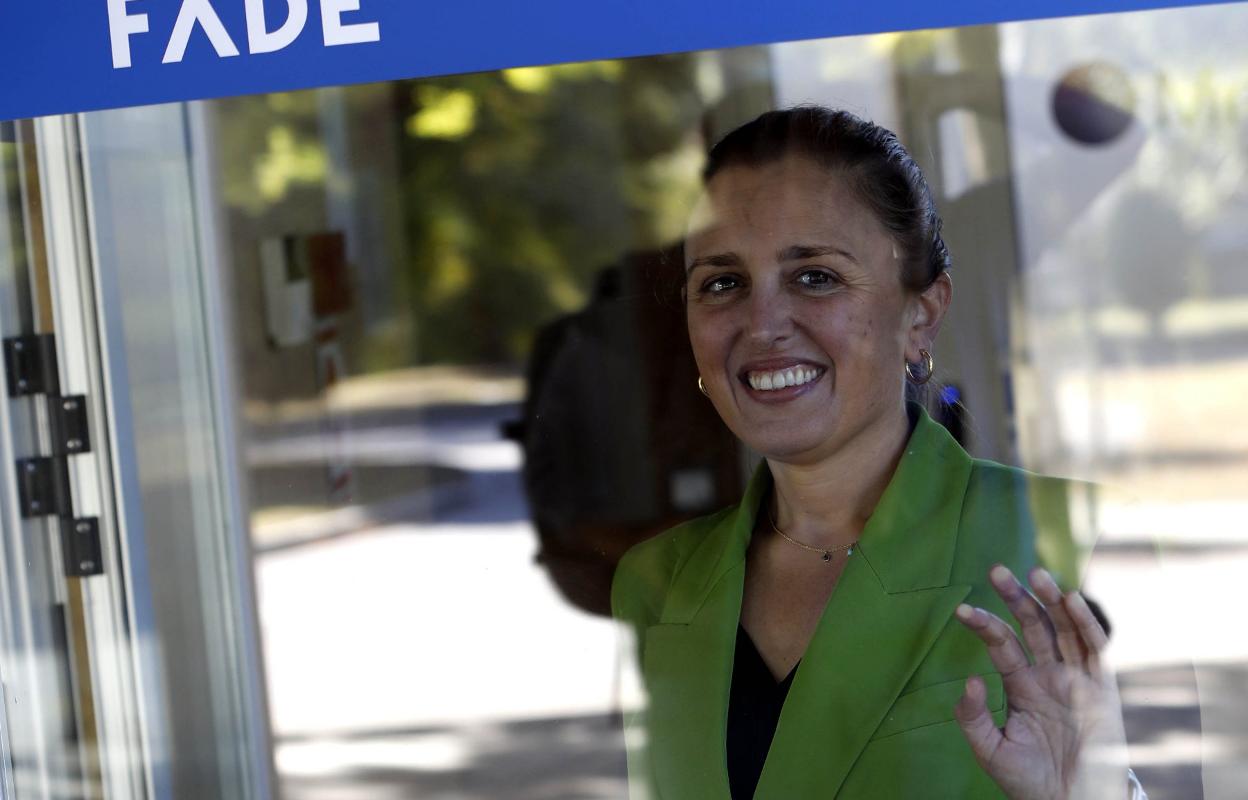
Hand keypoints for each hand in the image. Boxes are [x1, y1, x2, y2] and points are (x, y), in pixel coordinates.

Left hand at [954, 565, 1128, 799]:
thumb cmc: (1030, 781)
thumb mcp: (990, 749)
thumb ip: (973, 716)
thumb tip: (971, 680)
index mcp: (1022, 684)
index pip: (1002, 642)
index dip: (984, 624)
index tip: (961, 611)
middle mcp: (1049, 674)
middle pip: (1033, 625)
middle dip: (1016, 597)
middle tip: (996, 571)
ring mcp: (1077, 679)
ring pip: (1064, 629)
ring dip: (1052, 600)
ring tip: (1035, 574)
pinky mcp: (1103, 690)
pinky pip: (1096, 650)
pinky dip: (1086, 623)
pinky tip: (1071, 600)